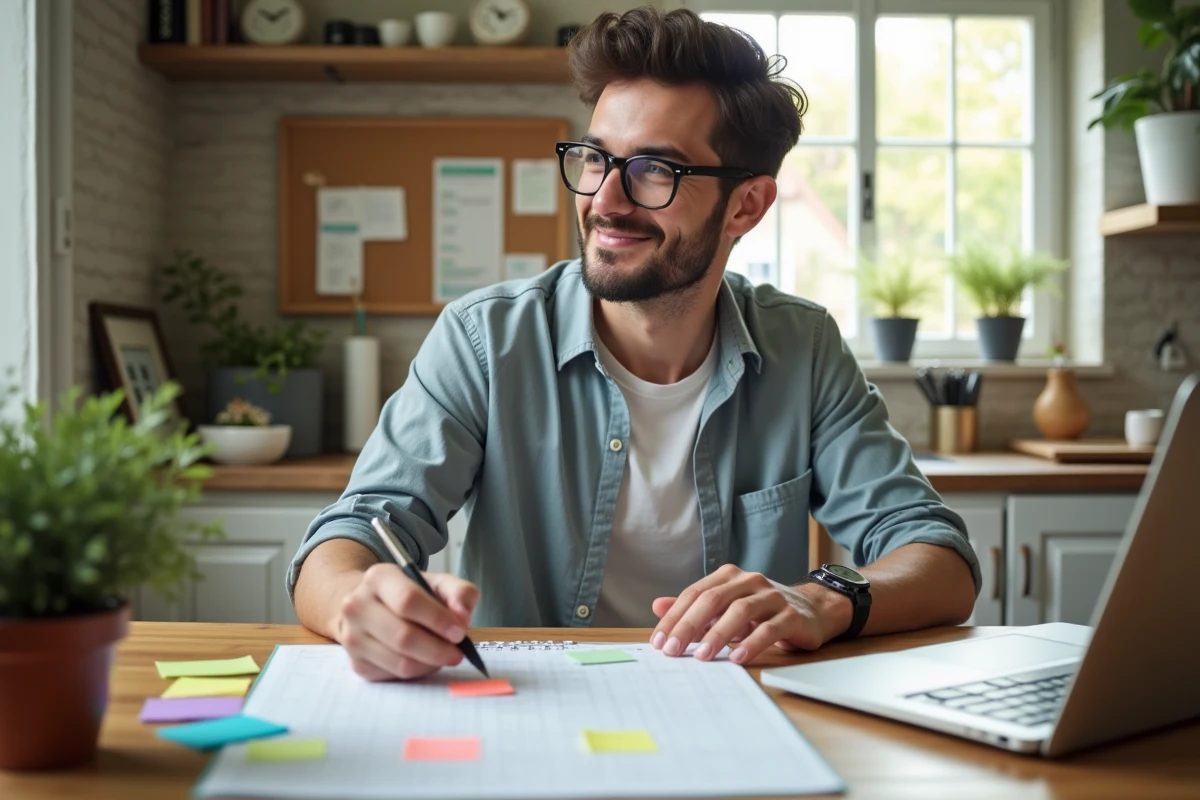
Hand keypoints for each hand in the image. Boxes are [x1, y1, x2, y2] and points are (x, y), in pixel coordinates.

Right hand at [335, 563, 479, 680]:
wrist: (370, 607)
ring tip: (443, 655)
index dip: (438, 619)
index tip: (459, 632)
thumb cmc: (408, 594)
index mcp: (378, 578)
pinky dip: (417, 672)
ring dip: (430, 664)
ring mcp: (352, 637)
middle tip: (457, 653)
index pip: (408, 601)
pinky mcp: (356, 663)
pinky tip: (424, 660)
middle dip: (437, 649)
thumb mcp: (437, 583)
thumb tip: (462, 616)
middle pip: (403, 637)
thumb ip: (459, 592)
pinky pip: (394, 676)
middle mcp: (357, 606)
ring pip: (400, 662)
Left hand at [649, 564, 848, 664]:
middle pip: (713, 599)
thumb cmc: (762, 612)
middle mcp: (750, 581)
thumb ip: (694, 608)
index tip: (659, 642)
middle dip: (689, 626)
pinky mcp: (792, 616)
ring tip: (702, 657)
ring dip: (718, 635)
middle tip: (673, 650)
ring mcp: (772, 597)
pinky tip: (737, 659)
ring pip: (740, 611)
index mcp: (729, 577)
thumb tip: (657, 606)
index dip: (675, 617)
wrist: (813, 610)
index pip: (695, 594)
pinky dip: (751, 644)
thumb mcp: (725, 607)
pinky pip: (769, 629)